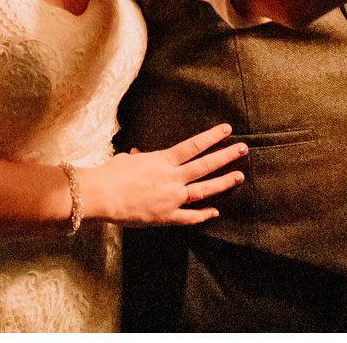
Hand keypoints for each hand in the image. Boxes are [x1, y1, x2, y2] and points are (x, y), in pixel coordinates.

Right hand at [77, 123, 245, 225]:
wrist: (102, 195)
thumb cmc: (111, 174)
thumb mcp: (127, 160)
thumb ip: (139, 159)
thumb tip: (138, 156)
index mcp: (163, 160)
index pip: (194, 145)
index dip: (212, 137)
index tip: (227, 129)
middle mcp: (172, 178)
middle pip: (205, 165)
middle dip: (226, 156)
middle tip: (244, 149)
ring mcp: (172, 198)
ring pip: (204, 190)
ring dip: (223, 183)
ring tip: (239, 176)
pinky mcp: (166, 216)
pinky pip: (190, 217)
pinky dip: (204, 215)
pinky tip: (215, 212)